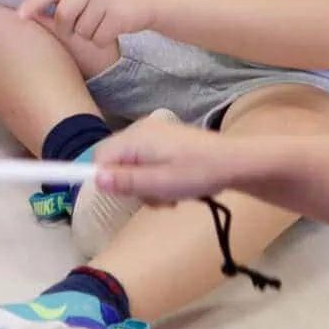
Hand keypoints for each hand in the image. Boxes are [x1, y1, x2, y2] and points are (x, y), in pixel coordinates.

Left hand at [21, 0, 158, 46]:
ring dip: (89, 33)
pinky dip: (103, 39)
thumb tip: (35, 12)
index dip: (34, 3)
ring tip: (103, 21)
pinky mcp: (118, 16)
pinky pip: (98, 38)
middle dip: (67, 27)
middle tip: (80, 25)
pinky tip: (113, 28)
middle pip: (63, 15)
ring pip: (81, 30)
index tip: (20, 16)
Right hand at [94, 115, 249, 203]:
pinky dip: (155, 176)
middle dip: (129, 184)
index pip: (99, 157)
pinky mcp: (165, 140)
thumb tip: (94, 178)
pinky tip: (174, 186)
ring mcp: (154, 134)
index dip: (99, 178)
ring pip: (131, 164)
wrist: (234, 162)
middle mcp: (140, 131)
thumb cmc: (197, 173)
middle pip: (115, 161)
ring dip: (145, 185)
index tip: (107, 196)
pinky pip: (146, 161)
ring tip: (169, 195)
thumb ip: (126, 181)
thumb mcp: (159, 183)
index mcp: (135, 138)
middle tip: (154, 198)